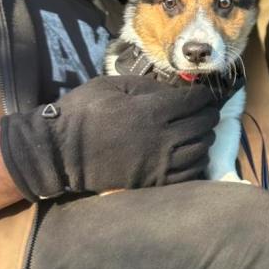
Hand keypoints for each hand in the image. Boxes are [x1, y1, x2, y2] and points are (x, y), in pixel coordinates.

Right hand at [0, 75, 220, 201]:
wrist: (59, 151)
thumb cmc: (83, 112)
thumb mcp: (112, 85)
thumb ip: (147, 86)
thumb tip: (174, 91)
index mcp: (151, 111)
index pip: (195, 101)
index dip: (205, 96)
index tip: (205, 96)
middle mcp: (161, 138)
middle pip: (203, 125)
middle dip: (208, 116)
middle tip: (206, 113)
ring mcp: (158, 163)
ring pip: (200, 150)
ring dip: (205, 139)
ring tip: (199, 133)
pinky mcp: (152, 183)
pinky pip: (188, 175)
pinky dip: (197, 163)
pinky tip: (192, 155)